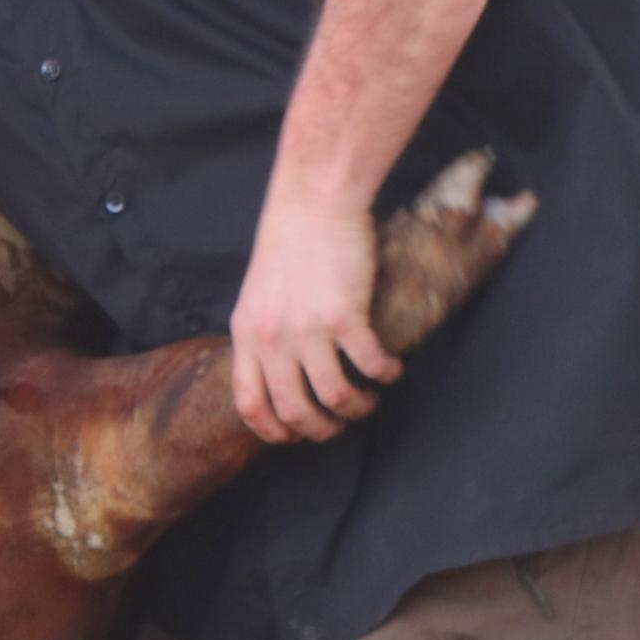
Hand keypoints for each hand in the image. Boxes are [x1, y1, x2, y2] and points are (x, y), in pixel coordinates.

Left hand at [226, 188, 396, 443]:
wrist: (314, 202)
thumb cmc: (290, 243)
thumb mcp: (257, 294)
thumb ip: (262, 333)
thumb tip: (278, 371)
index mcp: (246, 334)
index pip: (249, 403)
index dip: (273, 431)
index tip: (294, 437)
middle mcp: (272, 338)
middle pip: (294, 411)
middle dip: (321, 430)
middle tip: (340, 425)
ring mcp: (308, 329)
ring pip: (335, 397)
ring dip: (358, 408)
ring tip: (370, 401)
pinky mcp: (345, 316)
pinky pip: (370, 365)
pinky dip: (386, 375)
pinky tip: (393, 369)